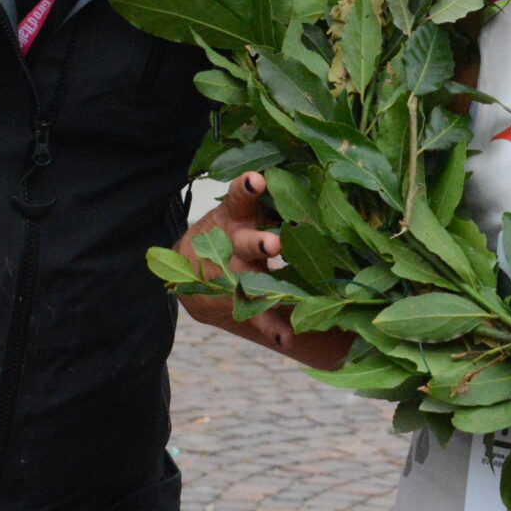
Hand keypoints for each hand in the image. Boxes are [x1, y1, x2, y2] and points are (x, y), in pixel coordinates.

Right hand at [175, 172, 351, 370]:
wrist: (190, 268)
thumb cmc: (234, 226)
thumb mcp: (242, 208)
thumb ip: (268, 196)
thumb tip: (320, 173)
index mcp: (237, 215)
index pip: (239, 197)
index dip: (246, 188)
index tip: (257, 180)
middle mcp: (234, 243)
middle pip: (245, 242)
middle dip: (259, 242)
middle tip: (273, 243)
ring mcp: (234, 274)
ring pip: (248, 280)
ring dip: (264, 288)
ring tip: (281, 299)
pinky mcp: (238, 300)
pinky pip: (257, 315)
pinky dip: (272, 327)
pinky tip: (285, 337)